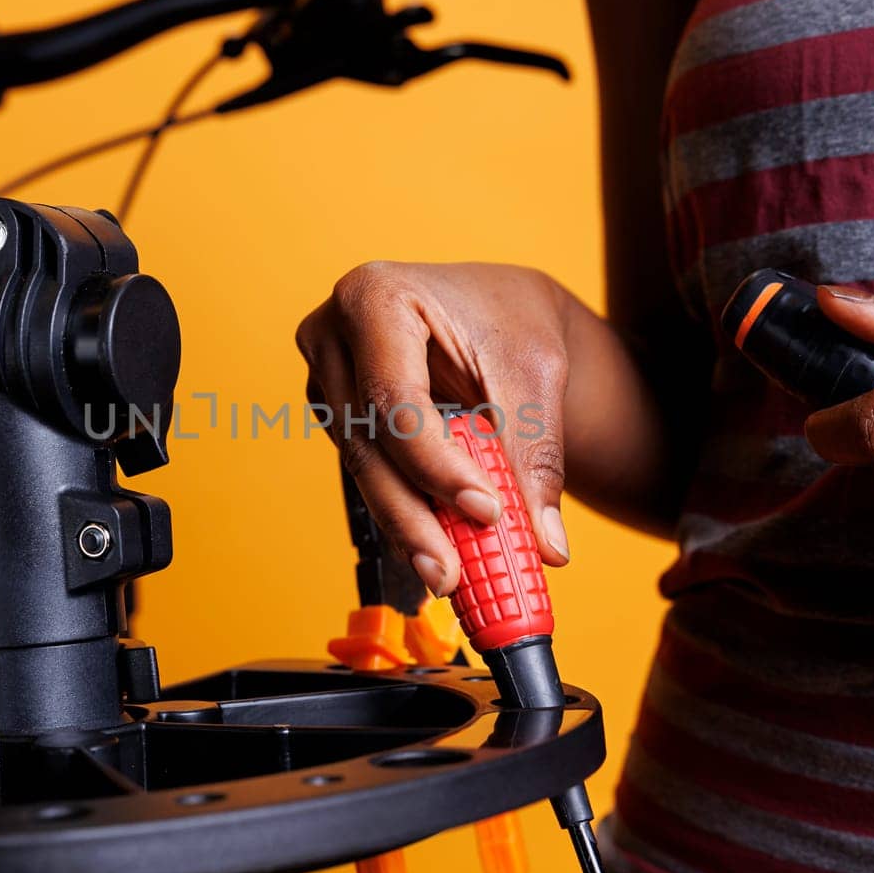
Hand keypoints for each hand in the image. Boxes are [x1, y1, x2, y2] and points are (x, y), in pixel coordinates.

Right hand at [296, 262, 576, 595]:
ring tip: (449, 576)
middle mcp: (334, 337)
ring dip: (405, 525)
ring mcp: (327, 378)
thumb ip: (536, 454)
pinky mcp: (337, 416)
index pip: (395, 397)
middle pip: (367, 443)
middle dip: (412, 517)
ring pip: (362, 469)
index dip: (435, 464)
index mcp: (374, 297)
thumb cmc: (509, 317)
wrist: (493, 307)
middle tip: (452, 574)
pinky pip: (368, 473)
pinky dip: (404, 512)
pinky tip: (433, 552)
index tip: (486, 511)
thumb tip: (546, 543)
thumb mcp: (535, 372)